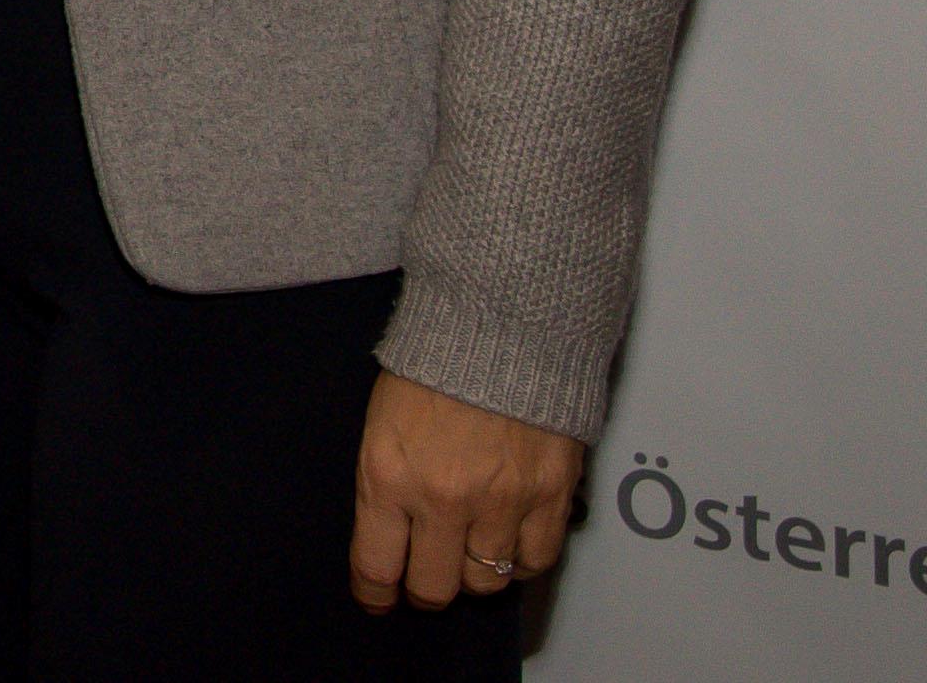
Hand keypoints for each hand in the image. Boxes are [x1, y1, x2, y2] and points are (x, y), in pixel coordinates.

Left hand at [351, 371, 581, 612]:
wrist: (501, 328)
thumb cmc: (433, 367)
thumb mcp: (382, 426)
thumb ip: (388, 485)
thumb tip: (394, 535)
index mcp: (388, 478)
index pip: (377, 566)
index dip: (376, 593)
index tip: (378, 599)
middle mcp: (444, 500)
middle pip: (435, 587)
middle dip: (426, 590)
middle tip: (426, 581)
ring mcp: (501, 503)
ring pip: (487, 581)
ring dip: (475, 575)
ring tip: (470, 555)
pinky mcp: (550, 498)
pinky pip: (536, 561)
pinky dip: (522, 562)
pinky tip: (510, 545)